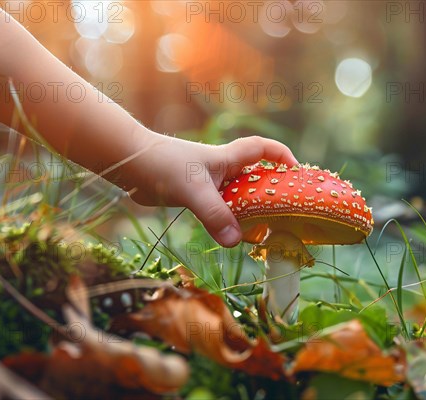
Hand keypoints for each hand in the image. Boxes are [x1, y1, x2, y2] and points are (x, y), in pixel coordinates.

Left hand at [124, 131, 297, 246]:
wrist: (128, 164)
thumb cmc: (162, 165)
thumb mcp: (193, 190)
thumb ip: (214, 215)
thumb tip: (236, 241)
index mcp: (227, 158)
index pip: (263, 149)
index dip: (282, 156)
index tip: (296, 173)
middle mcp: (222, 169)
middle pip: (255, 175)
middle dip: (271, 189)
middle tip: (285, 211)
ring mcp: (209, 183)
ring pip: (238, 195)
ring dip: (250, 209)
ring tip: (264, 229)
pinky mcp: (195, 196)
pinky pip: (221, 208)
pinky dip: (230, 219)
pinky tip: (231, 235)